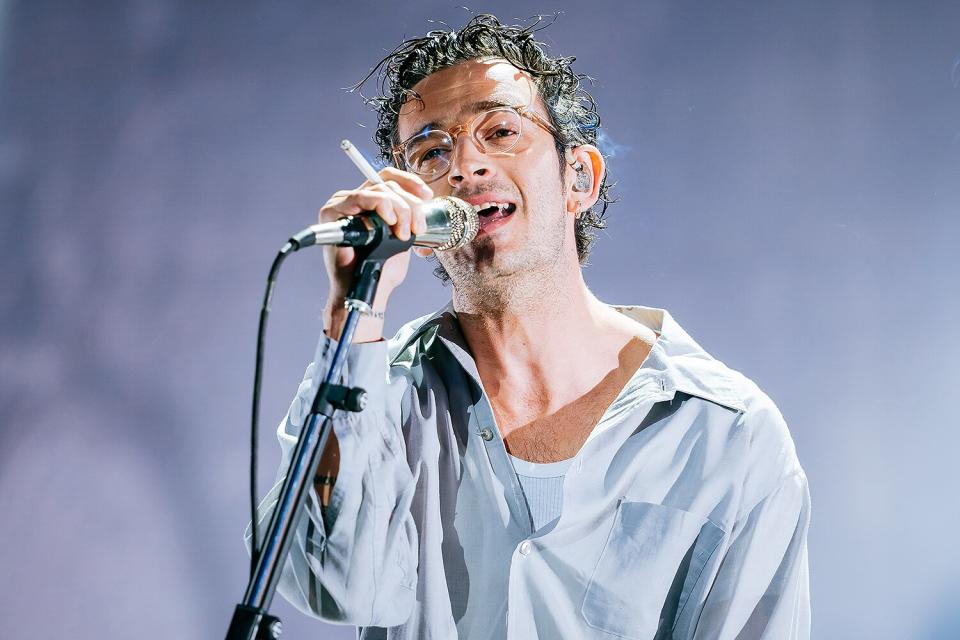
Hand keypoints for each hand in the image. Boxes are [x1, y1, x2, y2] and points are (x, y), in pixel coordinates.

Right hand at [319, 167, 432, 339]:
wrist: (366, 289)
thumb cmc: (380, 268)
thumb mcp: (403, 238)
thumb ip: (409, 220)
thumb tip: (427, 208)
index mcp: (371, 202)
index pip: (389, 178)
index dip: (410, 182)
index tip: (427, 197)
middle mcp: (355, 199)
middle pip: (388, 184)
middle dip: (410, 205)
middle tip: (416, 228)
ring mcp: (342, 204)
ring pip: (378, 189)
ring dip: (399, 209)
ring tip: (402, 233)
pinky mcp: (332, 212)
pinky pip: (360, 197)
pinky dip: (379, 204)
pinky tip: (388, 221)